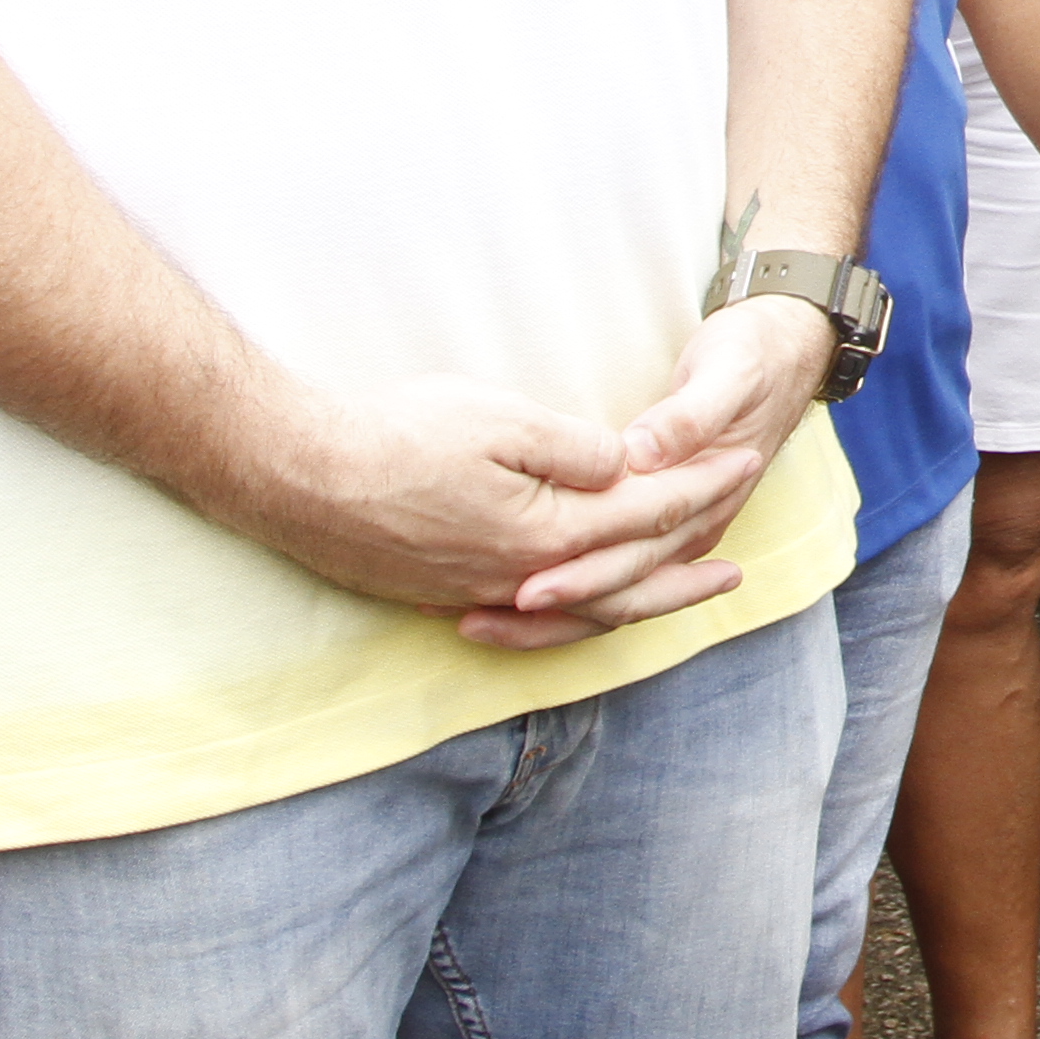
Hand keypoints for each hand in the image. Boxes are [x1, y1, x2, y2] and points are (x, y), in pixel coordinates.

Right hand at [230, 367, 764, 651]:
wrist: (294, 473)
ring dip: (637, 603)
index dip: (700, 484)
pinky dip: (573, 617)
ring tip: (677, 597)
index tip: (745, 460)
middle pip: (626, 582)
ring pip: (581, 612)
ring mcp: (480, 591)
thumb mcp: (502, 421)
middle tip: (739, 570)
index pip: (646, 512)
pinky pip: (532, 618)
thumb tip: (626, 467)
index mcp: (549, 534)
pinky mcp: (443, 592)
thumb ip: (576, 450)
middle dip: (687, 567)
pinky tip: (578, 609)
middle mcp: (521, 578)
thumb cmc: (397, 435)